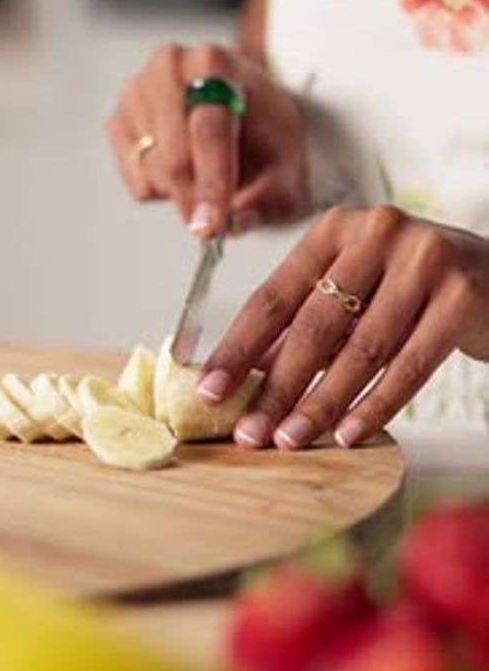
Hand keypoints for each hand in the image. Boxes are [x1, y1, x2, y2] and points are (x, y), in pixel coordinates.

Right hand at [107, 43, 309, 236]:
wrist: (248, 115)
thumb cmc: (268, 137)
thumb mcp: (288, 172)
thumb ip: (268, 199)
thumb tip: (234, 221)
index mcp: (218, 64)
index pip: (208, 130)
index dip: (212, 183)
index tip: (212, 226)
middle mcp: (171, 67)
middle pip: (173, 156)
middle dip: (195, 199)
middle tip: (216, 222)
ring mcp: (137, 91)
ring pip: (152, 172)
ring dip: (182, 193)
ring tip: (208, 175)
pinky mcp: (118, 120)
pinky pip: (136, 180)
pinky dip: (162, 191)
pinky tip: (184, 171)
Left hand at [197, 206, 488, 447]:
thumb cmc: (411, 288)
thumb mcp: (353, 295)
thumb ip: (304, 327)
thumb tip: (246, 374)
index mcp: (337, 229)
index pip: (274, 295)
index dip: (238, 347)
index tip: (210, 390)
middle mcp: (378, 233)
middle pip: (314, 324)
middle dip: (276, 387)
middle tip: (249, 432)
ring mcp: (423, 259)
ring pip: (361, 348)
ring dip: (321, 403)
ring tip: (291, 440)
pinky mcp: (460, 294)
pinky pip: (409, 364)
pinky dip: (376, 405)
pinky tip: (348, 433)